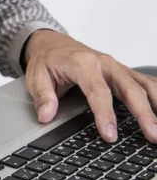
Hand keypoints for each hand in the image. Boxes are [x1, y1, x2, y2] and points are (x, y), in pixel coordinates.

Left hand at [24, 30, 156, 142]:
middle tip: (153, 135)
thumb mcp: (35, 77)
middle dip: (144, 114)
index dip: (105, 114)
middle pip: (130, 90)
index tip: (110, 135)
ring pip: (144, 85)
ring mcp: (117, 67)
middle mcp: (105, 63)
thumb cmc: (47, 61)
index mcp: (82, 64)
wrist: (52, 44)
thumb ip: (43, 97)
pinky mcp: (124, 72)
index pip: (98, 92)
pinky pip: (146, 82)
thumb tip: (45, 116)